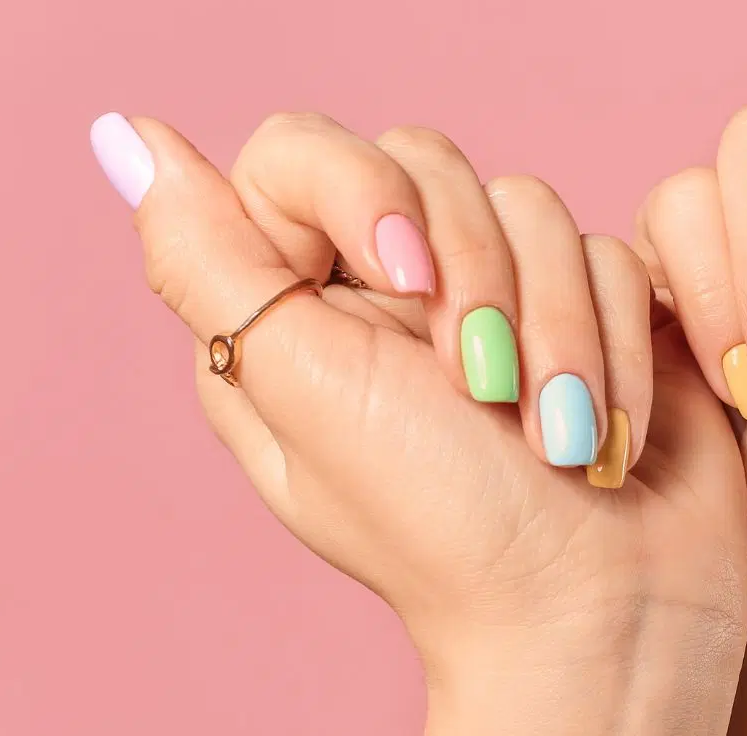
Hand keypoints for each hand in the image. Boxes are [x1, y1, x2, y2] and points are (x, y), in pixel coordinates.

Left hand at [93, 113, 746, 734]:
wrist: (601, 606)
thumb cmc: (446, 528)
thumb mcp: (306, 393)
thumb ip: (209, 262)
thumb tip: (128, 139)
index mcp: (299, 308)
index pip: (301, 153)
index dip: (362, 191)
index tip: (406, 280)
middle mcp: (396, 290)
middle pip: (431, 162)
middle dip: (479, 277)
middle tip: (486, 390)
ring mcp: (504, 293)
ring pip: (535, 204)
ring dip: (559, 329)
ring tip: (559, 435)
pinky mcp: (595, 306)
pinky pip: (611, 251)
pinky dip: (619, 343)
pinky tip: (608, 427)